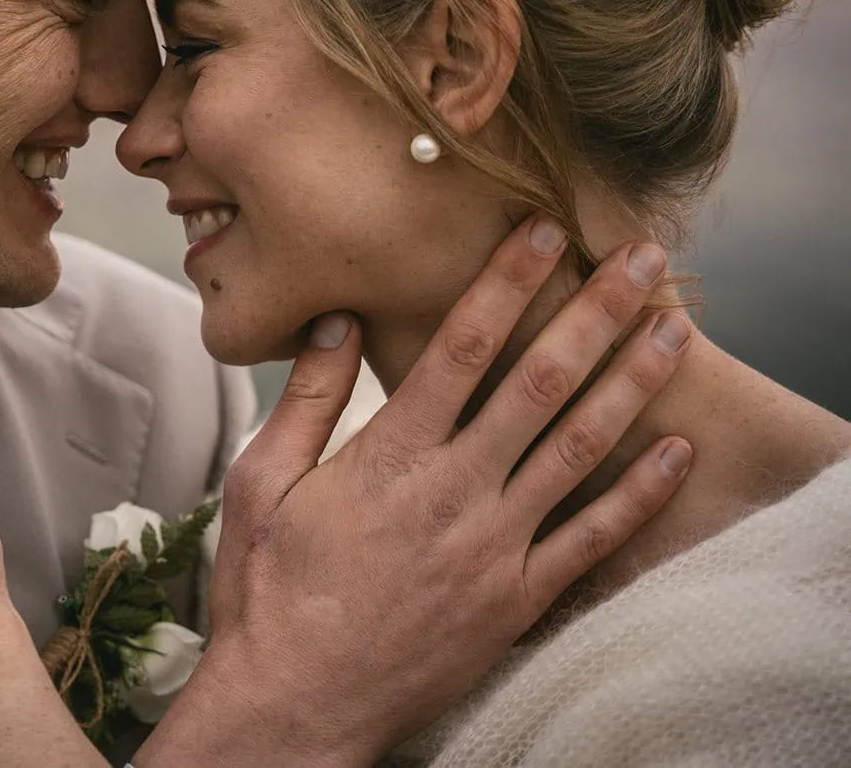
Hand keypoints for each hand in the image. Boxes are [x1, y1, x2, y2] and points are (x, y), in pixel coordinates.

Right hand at [140, 217, 693, 766]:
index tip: (541, 233)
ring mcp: (494, 547)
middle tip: (638, 259)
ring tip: (674, 330)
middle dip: (594, 312)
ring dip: (632, 383)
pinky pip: (593, 540)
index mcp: (390, 455)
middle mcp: (454, 491)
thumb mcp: (262, 484)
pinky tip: (676, 454)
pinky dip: (640, 496)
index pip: (460, 346)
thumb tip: (337, 322)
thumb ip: (308, 400)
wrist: (297, 705)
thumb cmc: (269, 593)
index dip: (506, 282)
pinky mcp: (517, 599)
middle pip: (539, 383)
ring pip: (580, 449)